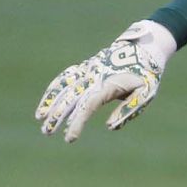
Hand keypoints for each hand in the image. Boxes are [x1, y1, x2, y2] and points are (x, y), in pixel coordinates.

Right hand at [35, 20, 176, 143]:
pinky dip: (54, 88)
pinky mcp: (85, 67)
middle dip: (57, 115)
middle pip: (71, 98)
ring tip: (39, 118)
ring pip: (64, 86)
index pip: (88, 106)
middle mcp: (94, 76)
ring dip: (50, 102)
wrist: (143, 48)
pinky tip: (46, 102)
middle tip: (46, 132)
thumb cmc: (147, 75)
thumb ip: (128, 110)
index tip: (69, 138)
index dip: (77, 122)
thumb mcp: (145, 94)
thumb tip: (110, 127)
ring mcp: (87, 70)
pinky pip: (65, 77)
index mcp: (108, 84)